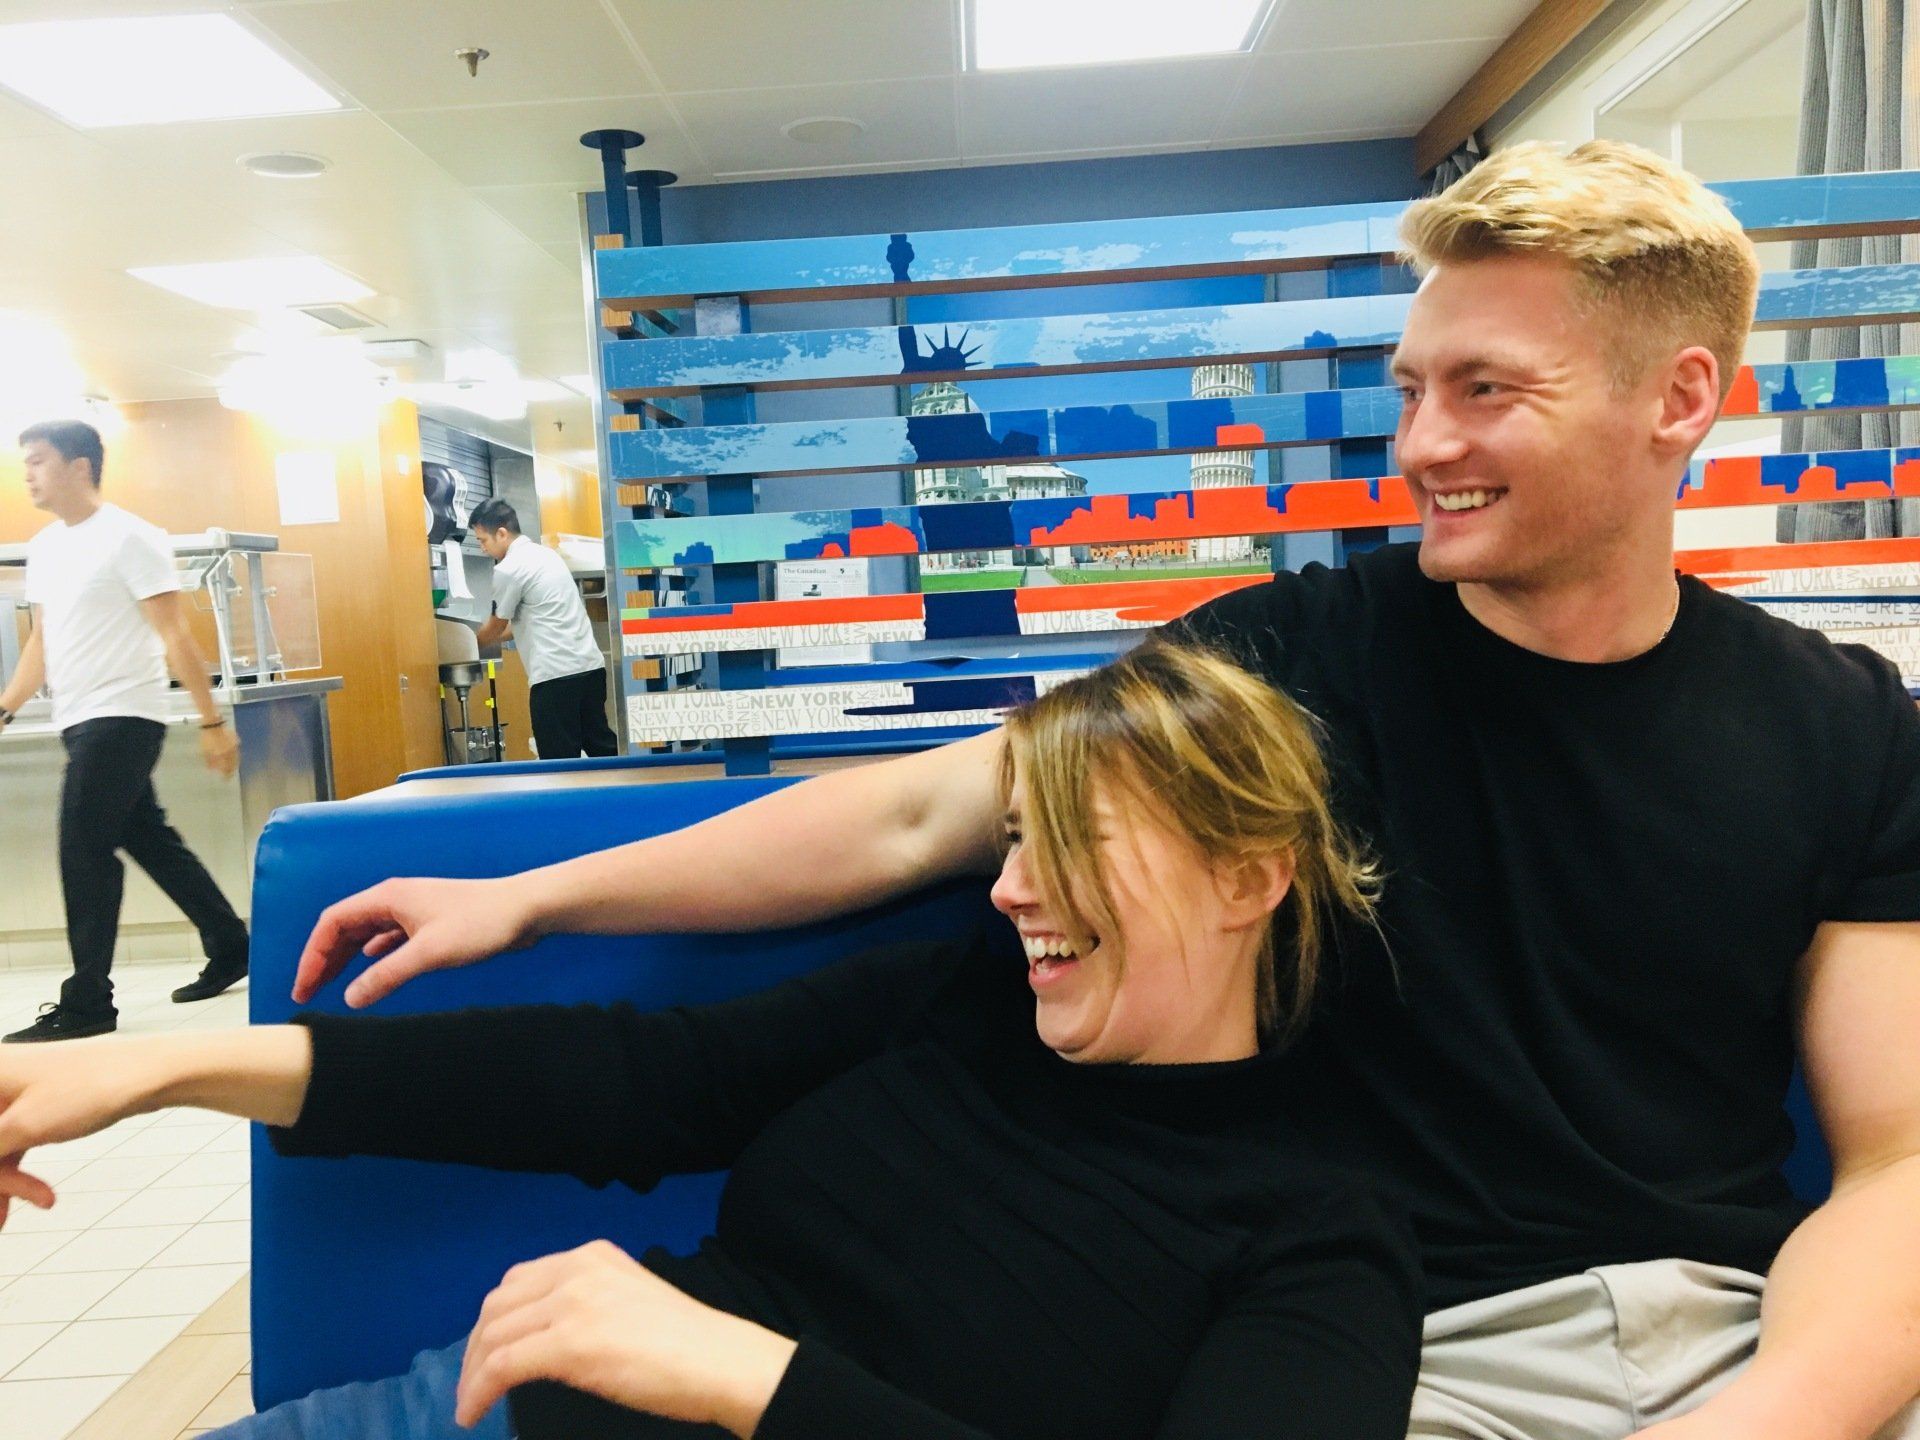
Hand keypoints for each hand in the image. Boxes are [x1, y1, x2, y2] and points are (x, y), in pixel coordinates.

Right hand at [0, 1040, 168, 1227]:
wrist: (149, 1073)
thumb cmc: (92, 1085)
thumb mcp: (22, 1126)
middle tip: (1, 1217)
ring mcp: (16, 1094)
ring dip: (4, 1182)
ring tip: (15, 1215)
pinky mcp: (37, 1107)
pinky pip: (14, 1144)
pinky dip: (19, 1172)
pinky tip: (38, 1197)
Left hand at [199, 723, 238, 777]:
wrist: (212, 725)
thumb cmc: (206, 738)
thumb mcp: (205, 751)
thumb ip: (209, 761)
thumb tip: (212, 769)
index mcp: (222, 754)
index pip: (226, 767)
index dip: (226, 774)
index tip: (226, 779)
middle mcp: (230, 751)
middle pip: (233, 763)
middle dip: (232, 770)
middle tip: (231, 775)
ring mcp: (234, 746)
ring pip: (237, 757)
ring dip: (235, 763)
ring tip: (234, 768)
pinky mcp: (236, 740)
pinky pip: (237, 750)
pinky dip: (236, 755)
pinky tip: (234, 757)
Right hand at [292, 877, 536, 1006]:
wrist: (525, 909)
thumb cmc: (482, 922)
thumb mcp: (429, 953)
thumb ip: (387, 975)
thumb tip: (351, 997)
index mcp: (388, 898)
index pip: (332, 923)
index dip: (312, 956)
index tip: (303, 988)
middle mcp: (395, 900)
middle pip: (345, 929)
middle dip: (323, 960)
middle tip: (308, 994)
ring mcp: (413, 911)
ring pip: (366, 934)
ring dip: (346, 959)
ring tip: (331, 987)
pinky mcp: (430, 924)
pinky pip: (389, 939)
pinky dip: (373, 956)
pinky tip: (370, 969)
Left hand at [455, 1241, 795, 1435]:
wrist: (718, 1360)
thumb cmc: (686, 1343)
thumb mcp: (629, 1300)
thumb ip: (588, 1304)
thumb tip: (548, 1338)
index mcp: (592, 1256)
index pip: (520, 1280)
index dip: (494, 1321)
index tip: (486, 1354)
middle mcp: (576, 1269)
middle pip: (499, 1304)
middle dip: (475, 1347)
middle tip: (472, 1383)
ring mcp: (572, 1303)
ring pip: (494, 1334)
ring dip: (472, 1373)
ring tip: (469, 1403)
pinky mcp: (569, 1341)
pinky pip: (502, 1365)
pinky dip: (479, 1390)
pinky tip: (473, 1411)